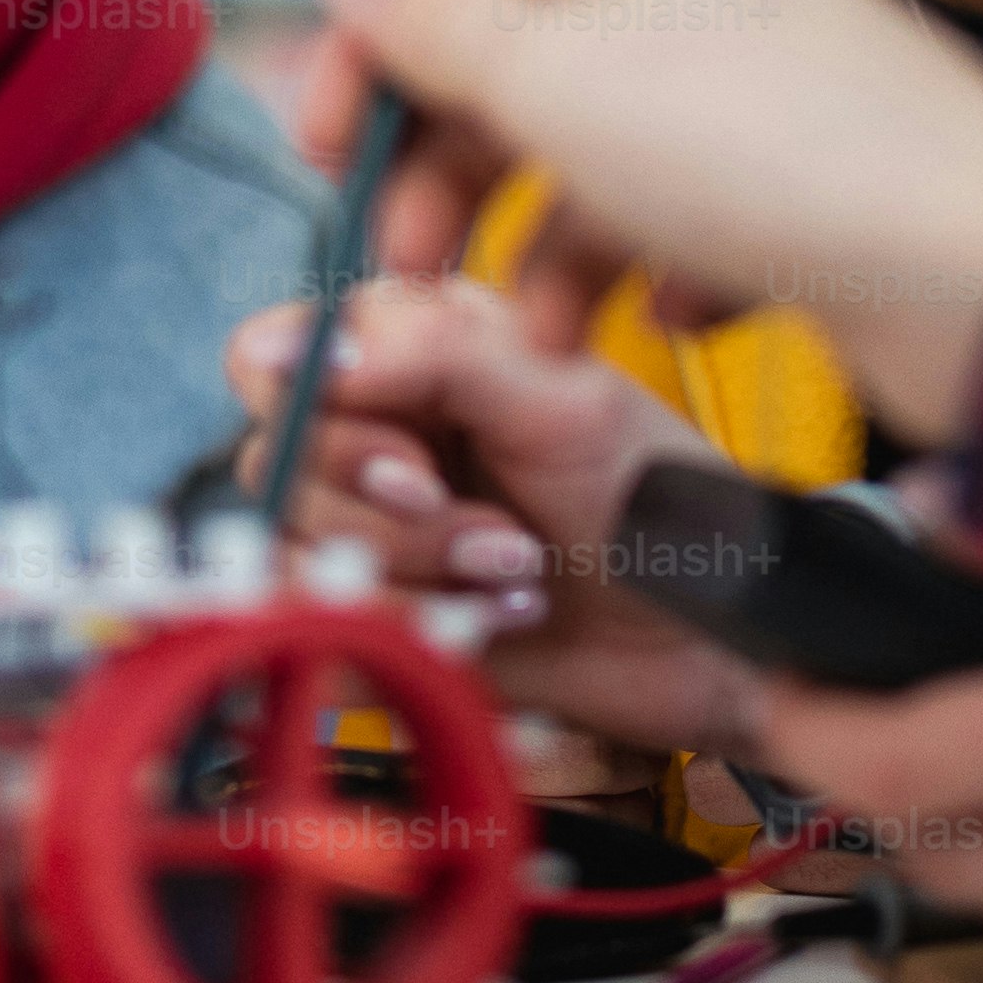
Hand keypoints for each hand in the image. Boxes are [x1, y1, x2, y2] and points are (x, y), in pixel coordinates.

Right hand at [225, 277, 757, 759]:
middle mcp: (378, 428)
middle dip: (393, 509)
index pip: (274, 356)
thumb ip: (427, 353)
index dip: (322, 410)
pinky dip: (420, 624)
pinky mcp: (379, 609)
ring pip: (296, 546)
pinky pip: (327, 620)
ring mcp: (373, 524)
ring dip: (421, 568)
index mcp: (411, 346)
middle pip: (277, 459)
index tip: (410, 456)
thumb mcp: (560, 400)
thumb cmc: (656, 498)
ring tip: (520, 570)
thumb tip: (287, 348)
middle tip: (489, 523)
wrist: (709, 636)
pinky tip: (500, 616)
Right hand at [290, 0, 982, 440]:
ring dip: (547, 249)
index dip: (382, 39)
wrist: (981, 269)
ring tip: (540, 333)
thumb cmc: (779, 155)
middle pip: (520, 54)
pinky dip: (657, 274)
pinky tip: (673, 315)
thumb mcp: (556, 78)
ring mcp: (756, 79)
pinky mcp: (805, 178)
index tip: (336, 143)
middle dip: (454, 169)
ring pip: (597, 152)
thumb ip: (433, 13)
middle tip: (412, 260)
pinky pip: (687, 220)